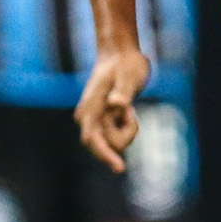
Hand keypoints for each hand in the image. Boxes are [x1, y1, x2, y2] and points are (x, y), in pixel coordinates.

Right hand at [75, 47, 148, 173]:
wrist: (119, 53)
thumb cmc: (125, 62)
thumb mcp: (130, 74)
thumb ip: (123, 91)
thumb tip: (116, 104)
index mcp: (90, 109)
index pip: (93, 139)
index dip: (105, 155)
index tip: (120, 168)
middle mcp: (88, 118)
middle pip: (107, 145)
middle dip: (125, 136)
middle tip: (132, 110)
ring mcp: (95, 120)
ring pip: (114, 142)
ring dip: (128, 129)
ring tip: (131, 107)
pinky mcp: (103, 121)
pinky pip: (117, 136)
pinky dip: (128, 127)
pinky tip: (128, 109)